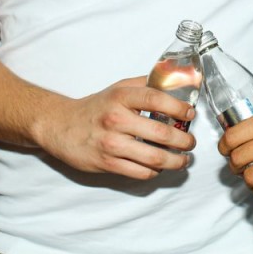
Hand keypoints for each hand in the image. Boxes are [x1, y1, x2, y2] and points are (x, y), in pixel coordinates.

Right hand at [35, 76, 196, 178]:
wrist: (60, 126)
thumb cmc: (94, 107)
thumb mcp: (118, 89)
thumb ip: (145, 84)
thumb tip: (174, 81)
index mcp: (121, 98)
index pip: (156, 100)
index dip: (178, 108)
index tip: (190, 114)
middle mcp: (116, 120)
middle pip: (161, 133)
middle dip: (184, 141)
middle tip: (191, 142)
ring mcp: (111, 144)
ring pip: (153, 158)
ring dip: (175, 161)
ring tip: (183, 159)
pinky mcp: (107, 163)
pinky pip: (140, 172)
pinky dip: (155, 171)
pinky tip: (160, 167)